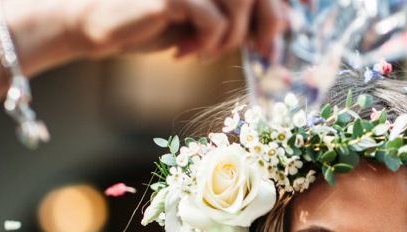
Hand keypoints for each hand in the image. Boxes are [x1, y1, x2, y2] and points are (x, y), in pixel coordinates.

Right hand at [70, 0, 286, 60]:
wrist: (102, 25)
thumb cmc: (158, 22)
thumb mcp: (208, 20)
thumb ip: (242, 15)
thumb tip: (285, 22)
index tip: (304, 9)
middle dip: (270, 23)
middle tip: (262, 51)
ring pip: (241, 0)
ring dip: (232, 37)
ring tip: (208, 50)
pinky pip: (214, 21)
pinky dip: (207, 44)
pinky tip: (184, 52)